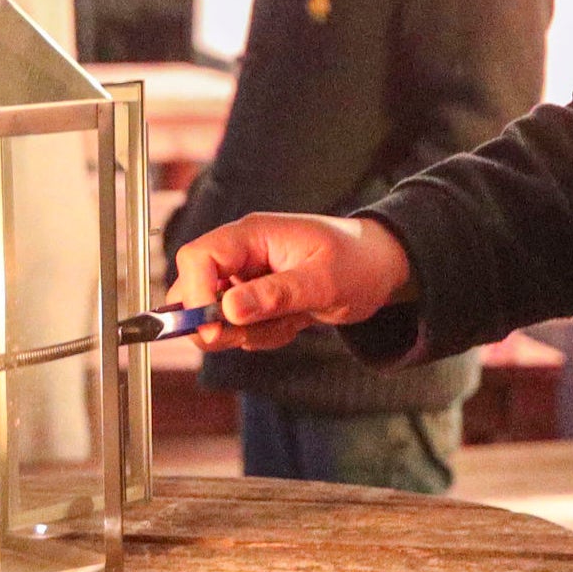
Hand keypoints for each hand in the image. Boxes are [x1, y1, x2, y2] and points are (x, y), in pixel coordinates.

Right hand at [168, 213, 413, 352]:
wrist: (380, 268)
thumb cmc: (358, 264)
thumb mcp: (323, 282)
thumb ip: (275, 295)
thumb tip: (228, 311)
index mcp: (251, 235)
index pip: (196, 258)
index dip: (195, 295)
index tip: (215, 329)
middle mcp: (241, 254)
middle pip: (192, 290)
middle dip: (217, 323)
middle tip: (255, 333)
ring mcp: (244, 277)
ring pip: (214, 317)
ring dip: (247, 332)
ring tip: (290, 322)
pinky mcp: (253, 298)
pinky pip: (236, 327)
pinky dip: (260, 336)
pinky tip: (292, 323)